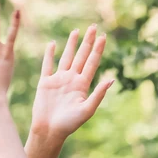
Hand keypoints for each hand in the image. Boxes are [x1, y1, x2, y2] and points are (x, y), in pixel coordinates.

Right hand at [30, 25, 113, 139]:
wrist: (49, 130)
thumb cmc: (69, 124)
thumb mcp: (87, 109)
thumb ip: (98, 94)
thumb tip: (111, 79)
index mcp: (82, 85)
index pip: (92, 63)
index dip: (98, 50)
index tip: (103, 37)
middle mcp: (71, 79)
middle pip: (82, 56)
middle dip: (88, 42)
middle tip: (93, 27)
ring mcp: (58, 80)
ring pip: (66, 57)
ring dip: (72, 44)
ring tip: (77, 31)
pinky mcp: (45, 82)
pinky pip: (47, 65)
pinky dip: (49, 54)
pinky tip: (52, 44)